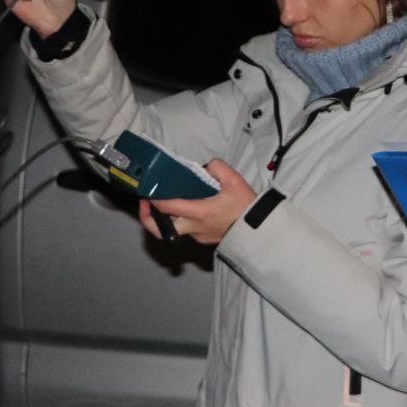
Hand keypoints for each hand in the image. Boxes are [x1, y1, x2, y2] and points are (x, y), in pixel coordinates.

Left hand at [139, 159, 254, 244]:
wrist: (259, 230)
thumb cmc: (247, 207)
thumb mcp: (235, 181)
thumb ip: (217, 167)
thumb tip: (206, 166)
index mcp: (199, 212)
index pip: (166, 207)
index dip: (152, 200)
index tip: (146, 192)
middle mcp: (194, 227)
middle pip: (160, 230)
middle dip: (148, 218)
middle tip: (147, 204)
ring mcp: (198, 236)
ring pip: (175, 228)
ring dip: (169, 217)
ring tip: (171, 202)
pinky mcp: (205, 239)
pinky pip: (188, 230)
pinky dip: (185, 220)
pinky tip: (193, 208)